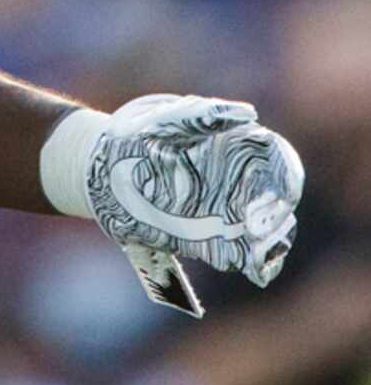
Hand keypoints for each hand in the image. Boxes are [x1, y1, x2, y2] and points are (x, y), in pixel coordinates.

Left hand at [85, 95, 303, 288]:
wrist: (99, 168)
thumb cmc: (138, 134)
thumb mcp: (164, 121)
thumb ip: (203, 116)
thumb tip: (249, 114)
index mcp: (236, 149)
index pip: (279, 164)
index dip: (285, 180)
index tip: (280, 195)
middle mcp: (237, 183)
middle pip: (276, 204)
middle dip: (278, 220)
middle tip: (260, 230)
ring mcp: (224, 213)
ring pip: (265, 233)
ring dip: (271, 246)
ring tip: (261, 256)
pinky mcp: (206, 241)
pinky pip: (239, 255)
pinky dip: (255, 264)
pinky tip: (257, 270)